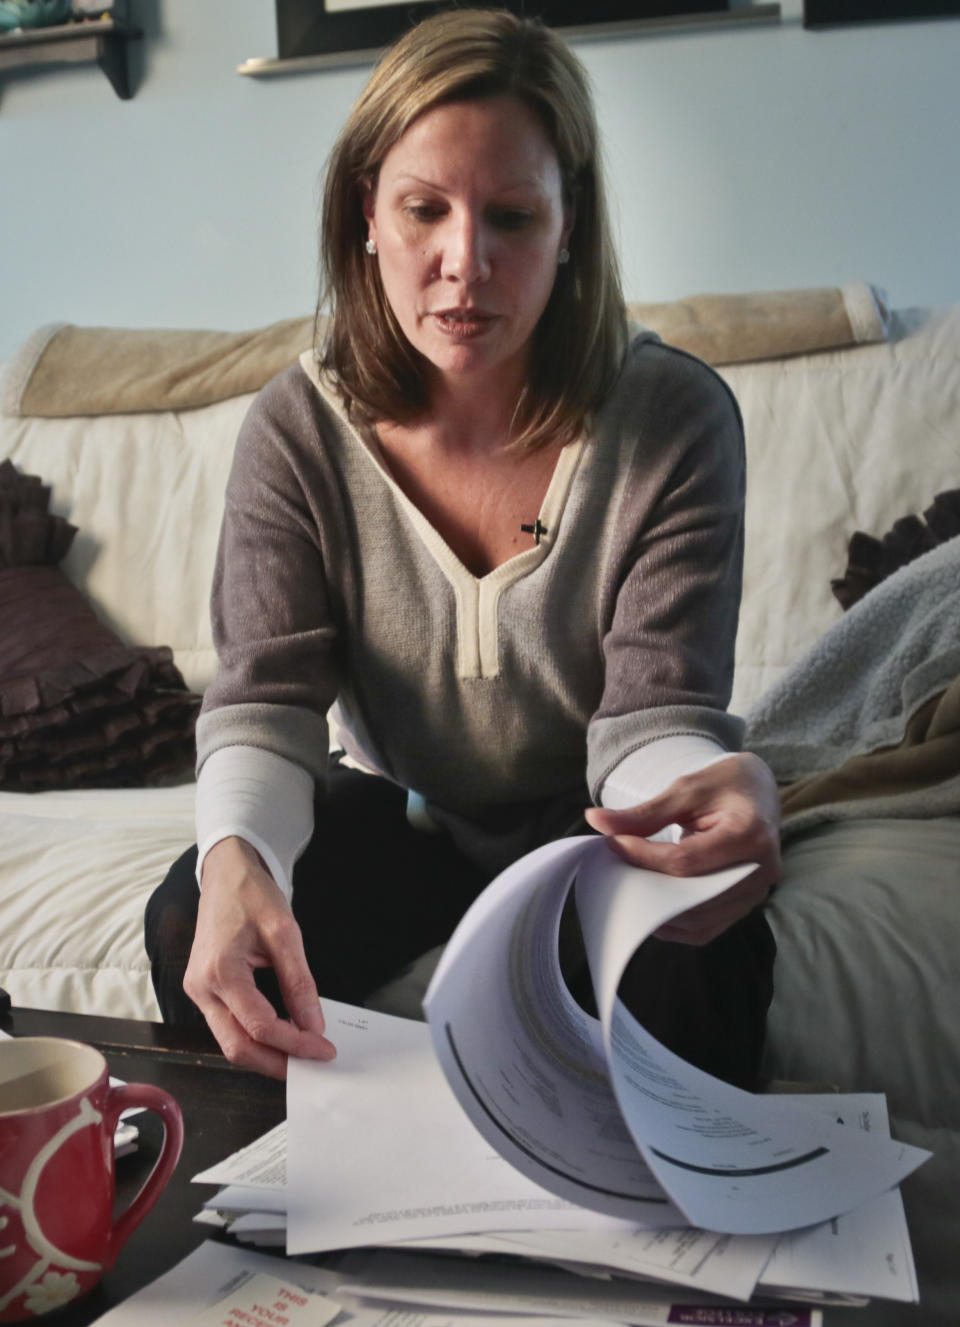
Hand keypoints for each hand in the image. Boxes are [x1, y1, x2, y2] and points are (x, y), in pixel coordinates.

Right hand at [183, 837, 336, 1078]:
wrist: (226, 876)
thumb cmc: (252, 896)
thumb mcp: (285, 932)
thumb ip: (299, 982)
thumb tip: (313, 1024)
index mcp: (220, 971)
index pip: (259, 1025)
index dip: (294, 1043)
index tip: (324, 1048)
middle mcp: (201, 988)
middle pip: (237, 1047)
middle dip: (276, 1063)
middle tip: (312, 1065)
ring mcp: (198, 991)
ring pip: (229, 1042)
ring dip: (265, 1055)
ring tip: (299, 1056)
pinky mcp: (202, 991)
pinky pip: (227, 1027)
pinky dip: (254, 1039)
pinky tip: (279, 1039)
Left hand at [584, 753, 780, 946]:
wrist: (757, 793)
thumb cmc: (723, 785)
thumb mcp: (686, 790)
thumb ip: (645, 812)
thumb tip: (595, 821)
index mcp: (750, 834)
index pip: (686, 861)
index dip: (644, 856)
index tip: (613, 843)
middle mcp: (761, 870)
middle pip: (692, 894)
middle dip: (649, 885)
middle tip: (616, 871)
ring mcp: (757, 893)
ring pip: (699, 918)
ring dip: (659, 909)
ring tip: (630, 886)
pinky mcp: (747, 905)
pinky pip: (707, 928)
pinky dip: (677, 924)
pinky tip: (652, 906)